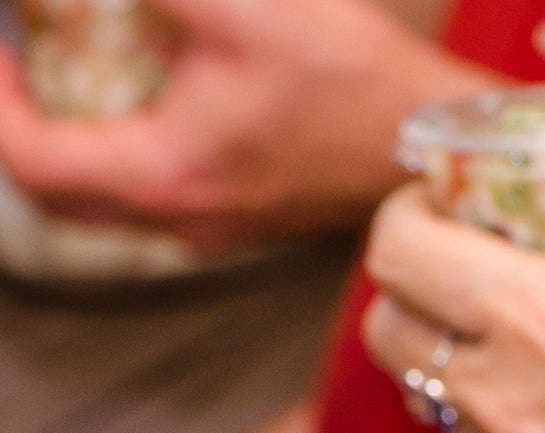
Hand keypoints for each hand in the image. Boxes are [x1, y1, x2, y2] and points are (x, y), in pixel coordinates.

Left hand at [0, 0, 485, 246]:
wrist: (434, 140)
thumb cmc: (348, 77)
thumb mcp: (232, 2)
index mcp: (166, 177)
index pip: (32, 160)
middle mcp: (184, 222)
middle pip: (60, 198)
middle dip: (23, 128)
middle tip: (17, 62)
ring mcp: (217, 230)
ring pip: (106, 206)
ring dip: (72, 145)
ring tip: (70, 76)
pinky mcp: (247, 220)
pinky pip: (155, 201)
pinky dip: (123, 156)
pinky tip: (142, 100)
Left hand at [361, 191, 544, 432]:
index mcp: (543, 309)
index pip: (411, 248)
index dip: (417, 224)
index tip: (442, 220)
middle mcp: (502, 390)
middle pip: (399, 331)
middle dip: (429, 313)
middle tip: (483, 305)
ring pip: (432, 420)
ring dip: (464, 398)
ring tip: (523, 383)